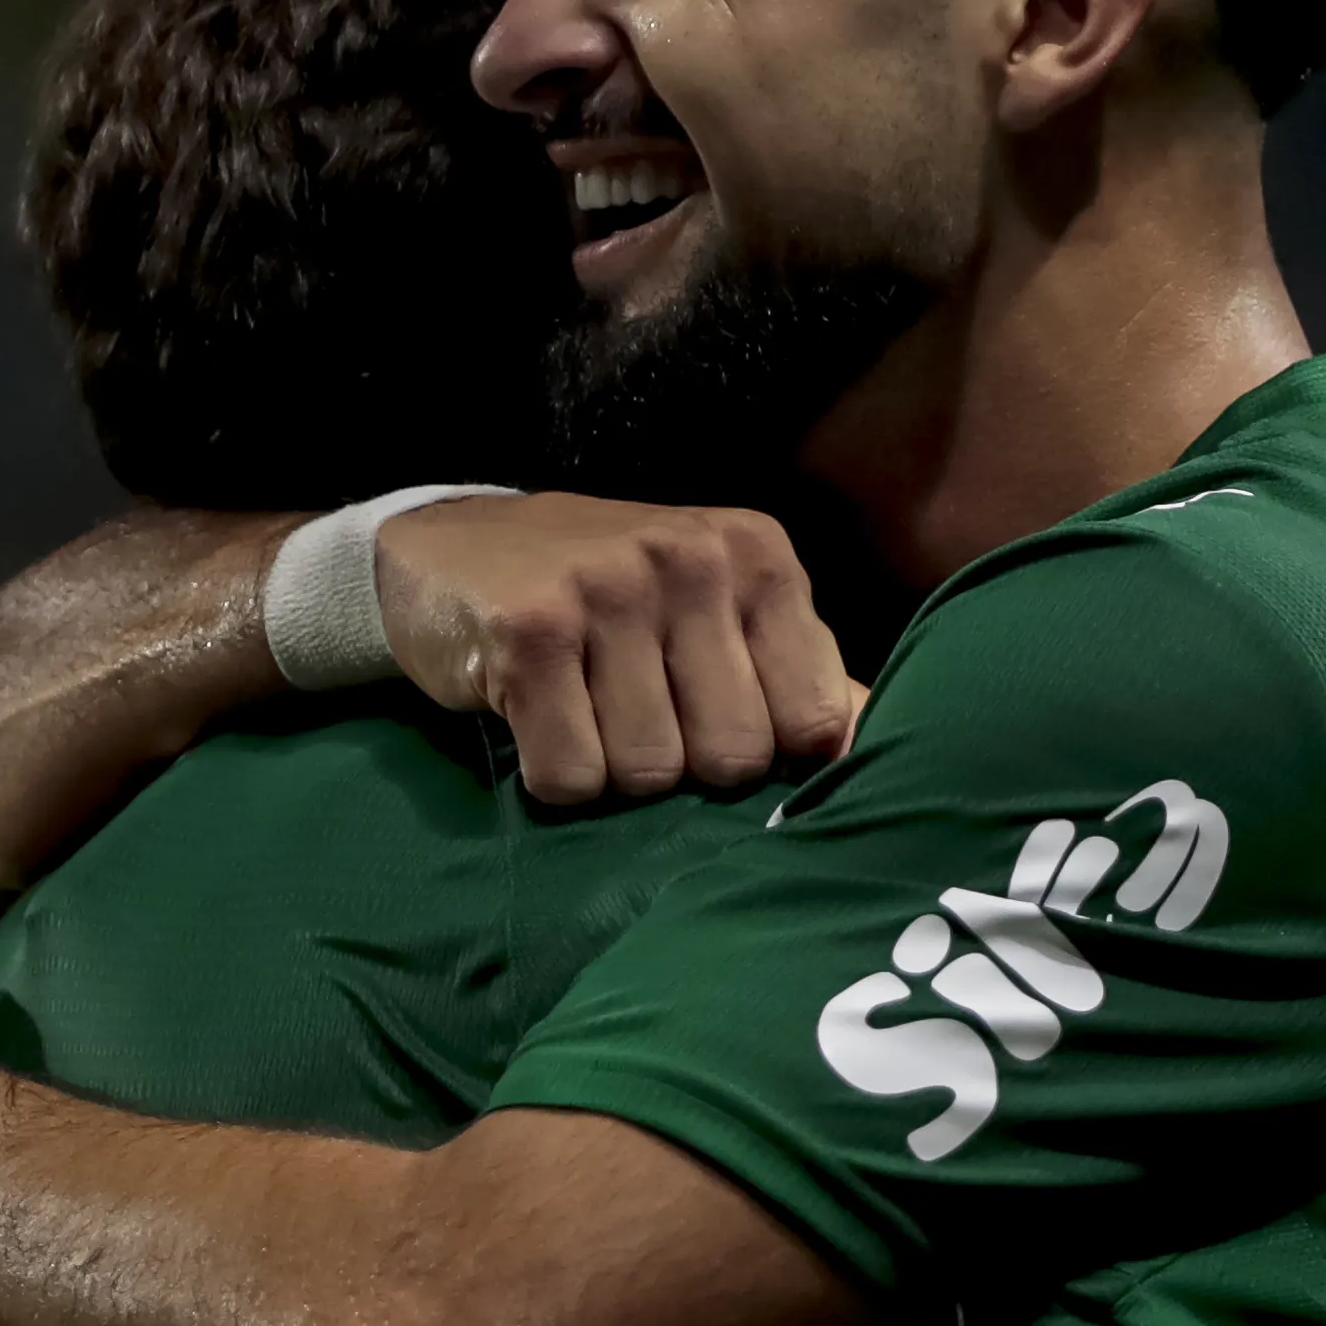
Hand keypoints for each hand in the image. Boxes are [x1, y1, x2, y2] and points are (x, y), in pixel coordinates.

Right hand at [375, 493, 858, 802]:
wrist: (448, 550)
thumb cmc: (605, 598)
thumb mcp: (715, 610)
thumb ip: (798, 674)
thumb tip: (878, 746)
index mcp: (757, 555)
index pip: (811, 722)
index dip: (760, 753)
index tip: (710, 719)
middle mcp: (692, 558)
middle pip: (732, 758)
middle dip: (683, 766)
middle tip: (633, 711)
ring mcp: (609, 588)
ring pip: (650, 774)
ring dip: (611, 770)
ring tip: (582, 706)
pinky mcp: (529, 629)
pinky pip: (571, 774)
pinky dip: (552, 774)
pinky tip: (536, 714)